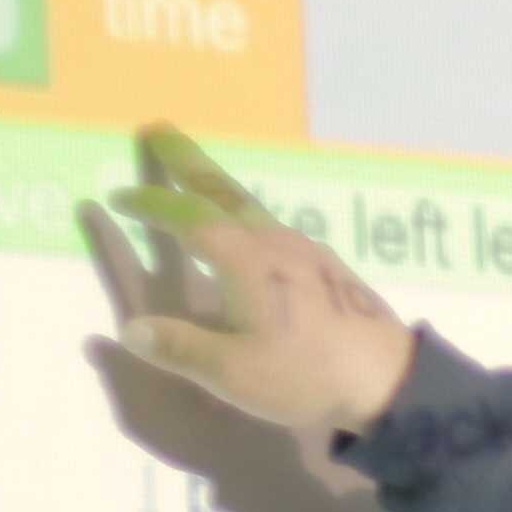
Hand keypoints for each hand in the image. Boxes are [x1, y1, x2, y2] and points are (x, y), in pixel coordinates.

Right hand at [78, 123, 415, 435]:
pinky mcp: (331, 270)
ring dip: (219, 188)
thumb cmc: (308, 375)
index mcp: (245, 260)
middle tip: (158, 129)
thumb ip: (180, 348)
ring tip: (198, 179)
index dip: (152, 204)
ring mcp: (309, 253)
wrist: (392, 382)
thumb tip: (130, 328)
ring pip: (253, 208)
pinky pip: (276, 229)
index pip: (188, 219)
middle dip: (186, 161)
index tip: (118, 196)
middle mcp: (275, 243)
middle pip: (223, 192)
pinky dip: (249, 217)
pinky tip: (252, 233)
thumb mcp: (233, 372)